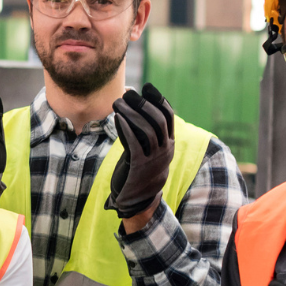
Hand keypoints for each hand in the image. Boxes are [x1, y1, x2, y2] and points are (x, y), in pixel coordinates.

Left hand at [108, 83, 174, 224]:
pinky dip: (126, 128)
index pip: (168, 116)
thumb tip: (131, 103)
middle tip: (129, 93)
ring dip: (132, 113)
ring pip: (147, 130)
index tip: (146, 87)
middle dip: (143, 104)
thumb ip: (142, 130)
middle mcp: (165, 149)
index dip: (158, 99)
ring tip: (118, 102)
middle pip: (158, 120)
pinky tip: (117, 118)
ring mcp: (154, 158)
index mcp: (168, 143)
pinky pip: (134, 143)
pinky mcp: (139, 165)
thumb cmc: (139, 167)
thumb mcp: (145, 148)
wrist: (139, 198)